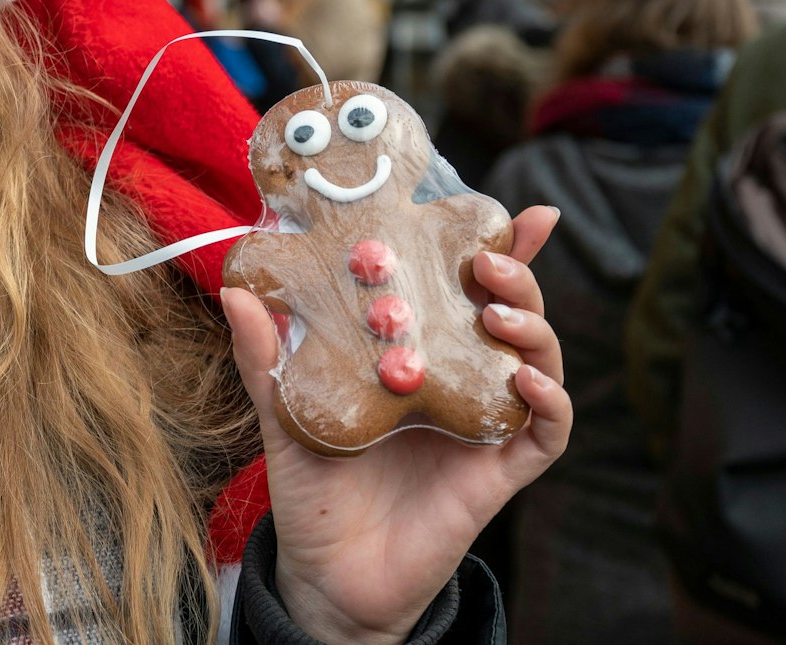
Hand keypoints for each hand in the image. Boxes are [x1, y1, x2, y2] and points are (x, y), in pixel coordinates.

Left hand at [219, 206, 571, 643]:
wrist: (328, 572)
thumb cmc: (312, 486)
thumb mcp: (283, 410)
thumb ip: (266, 354)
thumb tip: (238, 290)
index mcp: (418, 352)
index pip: (464, 289)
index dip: (500, 249)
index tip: (525, 213)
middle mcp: (458, 379)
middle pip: (511, 313)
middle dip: (516, 275)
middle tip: (488, 260)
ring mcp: (483, 424)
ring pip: (537, 361)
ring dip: (532, 328)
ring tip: (499, 311)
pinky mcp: (499, 472)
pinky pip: (545, 431)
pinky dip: (547, 401)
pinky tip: (523, 379)